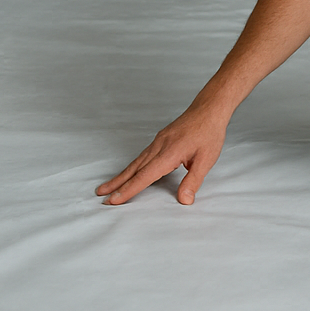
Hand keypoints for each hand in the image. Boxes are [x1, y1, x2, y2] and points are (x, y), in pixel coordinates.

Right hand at [95, 104, 227, 205]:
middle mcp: (158, 147)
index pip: (144, 176)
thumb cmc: (208, 133)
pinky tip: (129, 172)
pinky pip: (142, 156)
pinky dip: (132, 167)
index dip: (129, 190)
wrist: (208, 109)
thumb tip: (184, 200)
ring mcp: (157, 142)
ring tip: (107, 187)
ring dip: (121, 176)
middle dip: (116, 184)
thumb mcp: (206, 160)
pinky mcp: (160, 139)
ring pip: (136, 162)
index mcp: (168, 153)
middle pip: (133, 169)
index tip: (114, 200)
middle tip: (101, 196)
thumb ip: (193, 181)